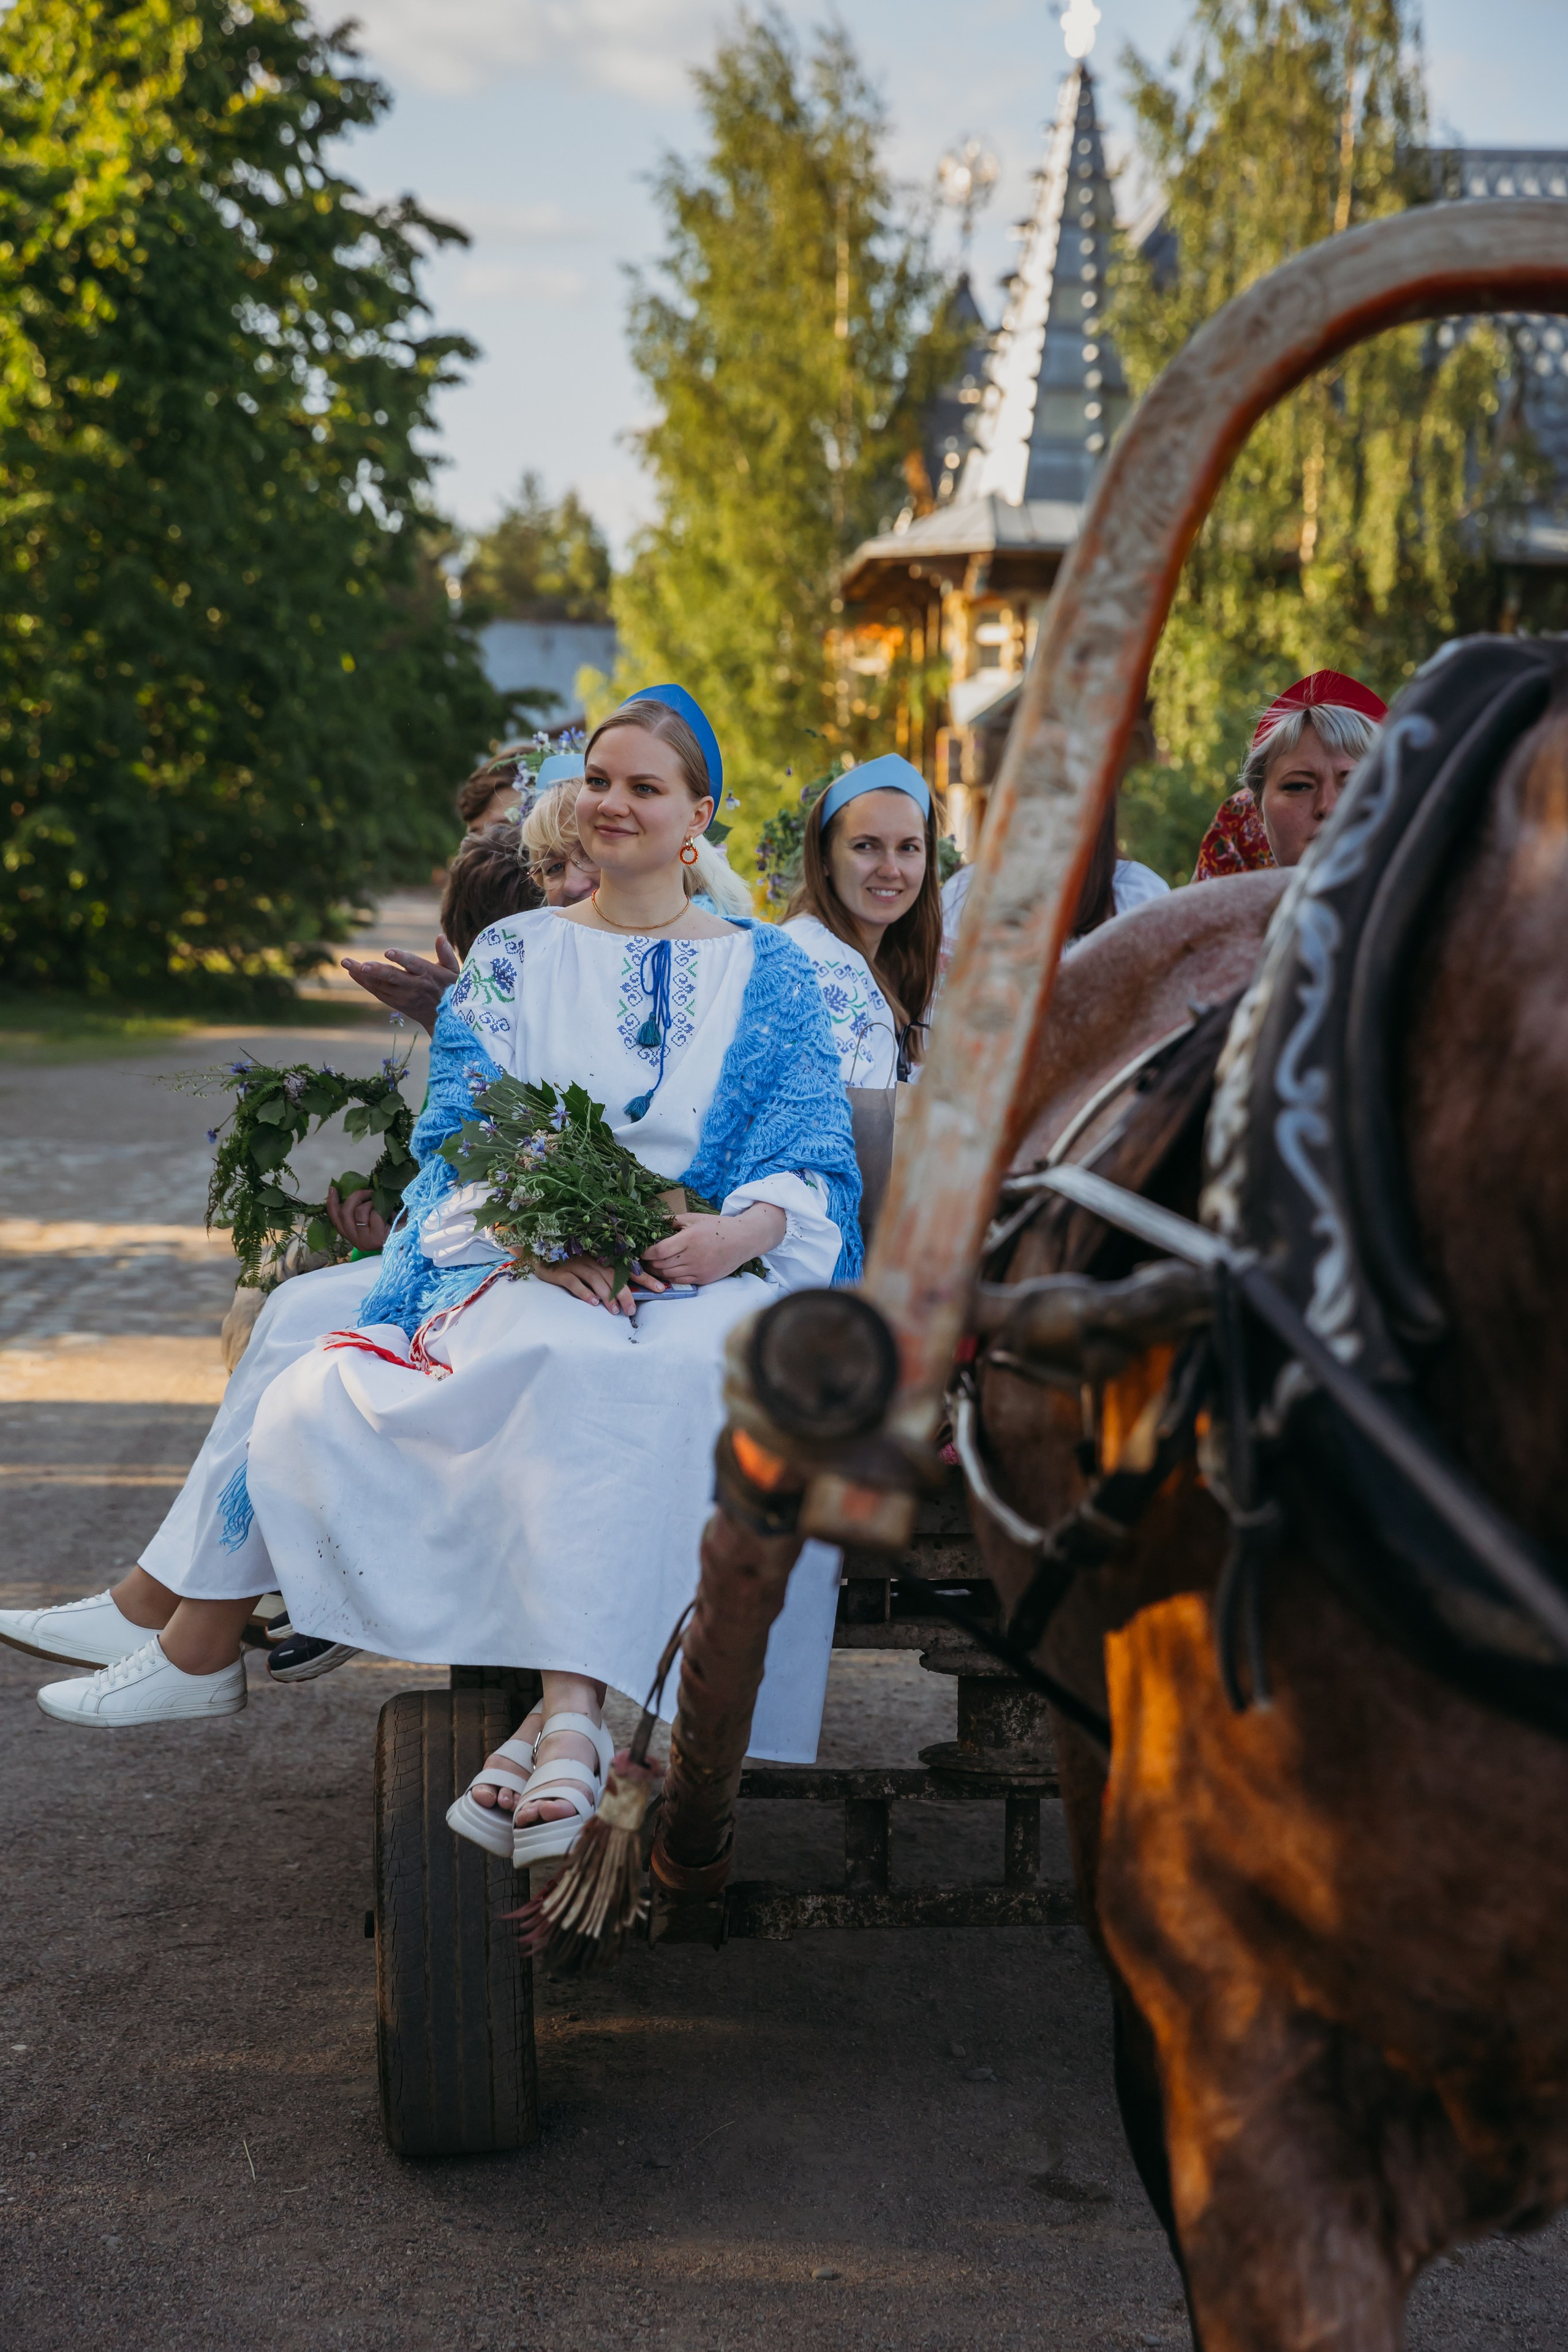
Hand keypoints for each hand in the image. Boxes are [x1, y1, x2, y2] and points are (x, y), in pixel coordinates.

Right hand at [325, 1185, 389, 1251]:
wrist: (408, 1238)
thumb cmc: (389, 1225)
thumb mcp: (370, 1218)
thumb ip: (358, 1209)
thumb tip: (349, 1190)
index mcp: (350, 1234)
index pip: (335, 1218)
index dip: (332, 1203)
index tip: (333, 1188)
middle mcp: (354, 1239)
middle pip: (345, 1212)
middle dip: (356, 1196)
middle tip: (369, 1192)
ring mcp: (365, 1240)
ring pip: (359, 1212)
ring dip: (371, 1202)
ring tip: (381, 1204)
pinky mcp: (376, 1238)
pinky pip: (374, 1215)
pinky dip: (381, 1209)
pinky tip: (389, 1213)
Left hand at [341, 938, 458, 1035]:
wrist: (447, 1019)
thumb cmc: (452, 988)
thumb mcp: (454, 971)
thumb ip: (446, 953)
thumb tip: (440, 936)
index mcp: (428, 974)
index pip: (413, 964)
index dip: (401, 958)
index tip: (388, 952)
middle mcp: (414, 986)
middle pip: (392, 977)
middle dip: (376, 970)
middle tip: (361, 964)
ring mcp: (403, 997)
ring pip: (380, 985)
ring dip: (362, 974)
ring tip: (346, 963)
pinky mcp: (396, 1003)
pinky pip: (377, 992)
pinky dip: (364, 982)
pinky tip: (353, 972)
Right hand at [532, 1254, 647, 1314]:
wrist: (539, 1255)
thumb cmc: (569, 1263)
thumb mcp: (591, 1266)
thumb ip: (608, 1275)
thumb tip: (630, 1292)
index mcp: (602, 1257)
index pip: (627, 1267)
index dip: (644, 1277)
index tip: (660, 1288)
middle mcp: (591, 1259)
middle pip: (613, 1276)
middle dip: (626, 1293)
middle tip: (633, 1309)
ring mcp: (575, 1264)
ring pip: (596, 1279)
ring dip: (607, 1295)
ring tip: (615, 1311)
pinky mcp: (560, 1272)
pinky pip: (573, 1282)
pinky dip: (583, 1292)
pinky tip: (592, 1302)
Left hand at [640, 1204, 785, 1287]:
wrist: (743, 1240)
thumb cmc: (717, 1227)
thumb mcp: (694, 1218)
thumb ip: (672, 1220)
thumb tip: (651, 1219)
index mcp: (690, 1238)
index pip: (660, 1250)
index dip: (647, 1253)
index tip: (641, 1251)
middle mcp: (693, 1256)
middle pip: (662, 1264)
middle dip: (649, 1263)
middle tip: (642, 1260)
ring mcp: (698, 1269)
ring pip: (669, 1275)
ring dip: (657, 1271)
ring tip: (651, 1266)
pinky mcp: (703, 1279)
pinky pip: (680, 1281)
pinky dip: (669, 1277)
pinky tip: (665, 1271)